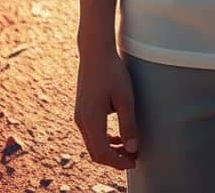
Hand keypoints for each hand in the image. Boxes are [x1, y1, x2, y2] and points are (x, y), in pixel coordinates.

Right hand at [74, 49, 137, 169]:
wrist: (95, 51)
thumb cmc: (112, 71)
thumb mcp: (125, 98)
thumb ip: (128, 124)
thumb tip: (133, 148)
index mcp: (91, 119)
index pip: (102, 153)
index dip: (119, 162)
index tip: (134, 161)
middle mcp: (81, 120)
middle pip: (95, 152)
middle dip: (115, 159)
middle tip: (133, 157)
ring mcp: (79, 115)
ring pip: (92, 144)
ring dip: (109, 150)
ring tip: (128, 147)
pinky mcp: (81, 110)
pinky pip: (91, 133)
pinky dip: (103, 139)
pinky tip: (116, 136)